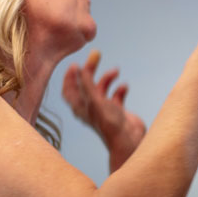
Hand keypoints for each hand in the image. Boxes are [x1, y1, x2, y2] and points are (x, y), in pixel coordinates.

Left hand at [62, 49, 146, 168]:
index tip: (75, 64)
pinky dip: (120, 88)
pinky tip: (124, 86)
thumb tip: (81, 67)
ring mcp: (104, 109)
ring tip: (116, 71)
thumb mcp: (94, 100)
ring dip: (107, 77)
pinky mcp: (118, 111)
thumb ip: (87, 83)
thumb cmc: (109, 124)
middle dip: (90, 70)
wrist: (129, 140)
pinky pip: (117, 95)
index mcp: (80, 107)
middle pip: (86, 85)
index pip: (68, 90)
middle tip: (96, 55)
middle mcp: (90, 107)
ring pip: (102, 88)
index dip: (69, 76)